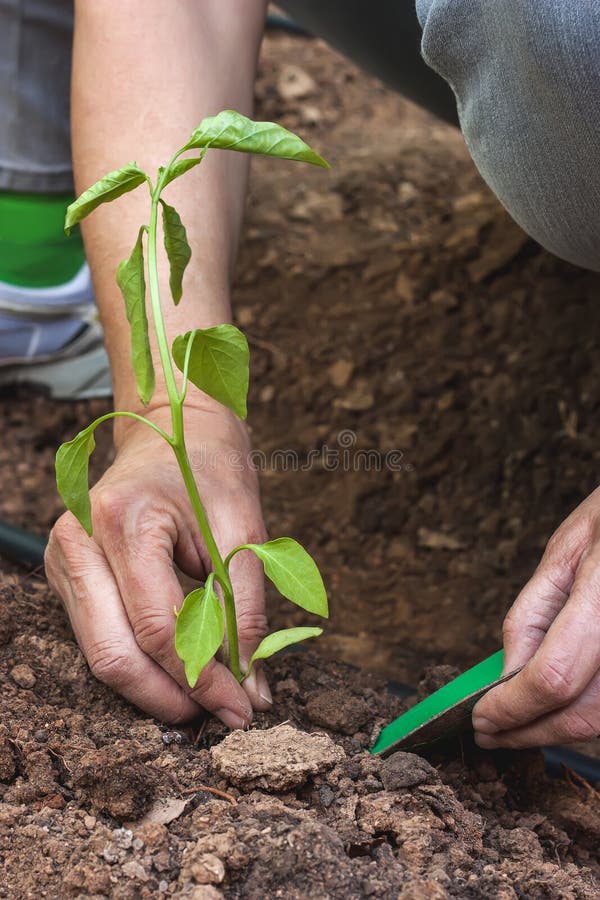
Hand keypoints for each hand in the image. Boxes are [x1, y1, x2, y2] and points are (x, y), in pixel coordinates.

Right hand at [45, 404, 271, 727]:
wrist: (176, 429)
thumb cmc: (213, 470)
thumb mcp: (244, 534)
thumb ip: (246, 612)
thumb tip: (251, 690)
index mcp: (121, 520)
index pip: (158, 626)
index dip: (203, 678)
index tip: (244, 707)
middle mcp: (76, 541)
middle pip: (113, 653)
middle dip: (171, 696)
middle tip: (223, 715)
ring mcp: (62, 558)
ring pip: (100, 654)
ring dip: (154, 687)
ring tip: (207, 699)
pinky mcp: (68, 573)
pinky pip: (98, 636)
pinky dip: (140, 662)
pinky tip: (179, 671)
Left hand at [473, 486, 599, 747]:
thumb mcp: (564, 551)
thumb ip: (534, 615)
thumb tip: (507, 674)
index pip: (552, 678)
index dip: (512, 708)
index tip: (480, 718)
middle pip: (580, 713)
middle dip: (527, 731)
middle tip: (489, 733)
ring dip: (554, 731)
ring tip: (513, 727)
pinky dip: (582, 716)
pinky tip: (551, 710)